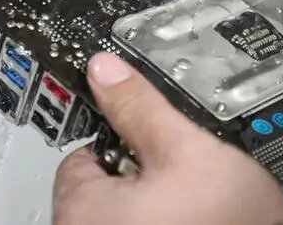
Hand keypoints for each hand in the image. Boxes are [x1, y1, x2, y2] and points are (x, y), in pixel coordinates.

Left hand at [53, 53, 282, 224]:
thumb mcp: (186, 151)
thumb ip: (141, 108)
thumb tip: (107, 72)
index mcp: (85, 212)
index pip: (82, 156)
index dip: (122, 137)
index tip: (149, 136)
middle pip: (107, 185)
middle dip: (144, 171)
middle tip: (182, 171)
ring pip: (133, 210)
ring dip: (159, 199)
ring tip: (198, 199)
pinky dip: (169, 219)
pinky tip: (200, 219)